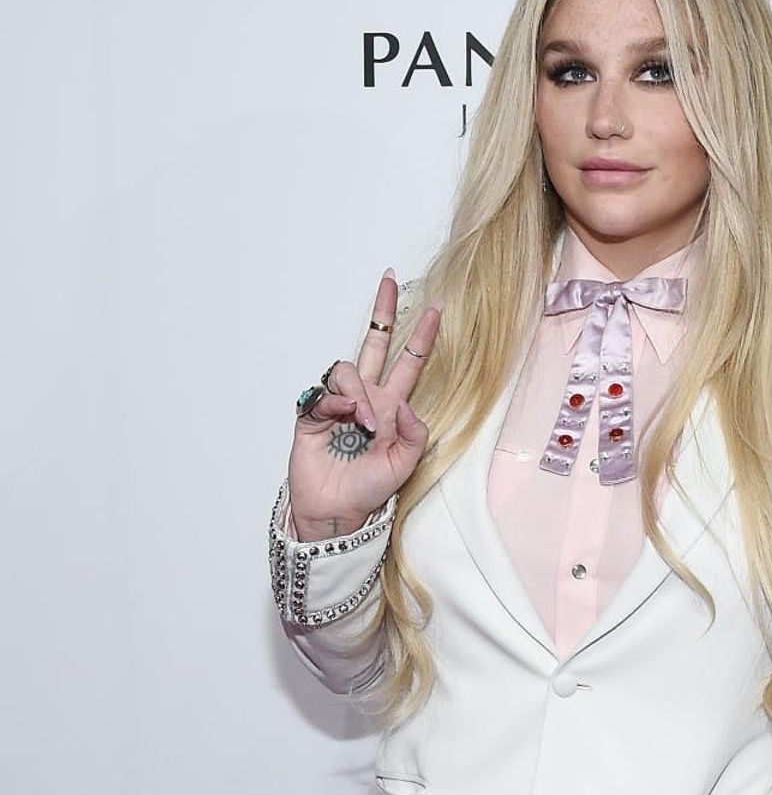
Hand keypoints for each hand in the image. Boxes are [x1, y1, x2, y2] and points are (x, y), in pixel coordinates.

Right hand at [287, 269, 440, 539]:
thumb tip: (405, 402)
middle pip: (374, 345)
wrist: (336, 513)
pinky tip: (346, 421)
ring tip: (365, 425)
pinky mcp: (312, 415)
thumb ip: (414, 434)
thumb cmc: (369, 491)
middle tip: (388, 281)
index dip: (421, 338)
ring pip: (348, 370)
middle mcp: (366, 399)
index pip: (408, 364)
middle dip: (381, 312)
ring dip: (359, 393)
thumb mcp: (405, 465)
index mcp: (391, 408)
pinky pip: (324, 394)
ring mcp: (339, 405)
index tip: (436, 310)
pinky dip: (338, 403)